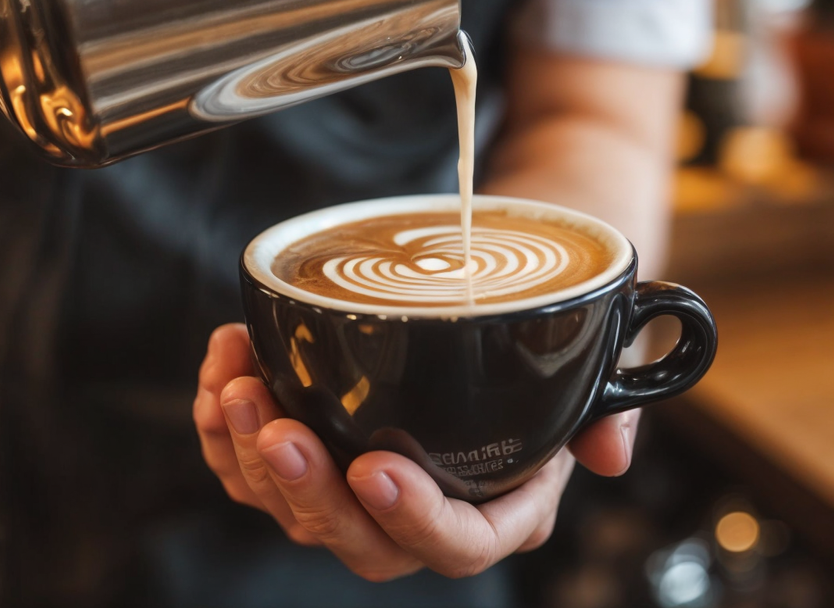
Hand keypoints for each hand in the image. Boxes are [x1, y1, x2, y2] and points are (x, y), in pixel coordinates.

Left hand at [193, 323, 640, 580]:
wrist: (507, 292)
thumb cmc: (549, 337)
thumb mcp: (602, 361)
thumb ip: (610, 406)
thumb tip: (609, 453)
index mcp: (501, 503)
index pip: (459, 541)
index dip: (414, 516)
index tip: (376, 468)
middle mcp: (426, 511)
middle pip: (360, 538)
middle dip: (308, 489)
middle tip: (278, 427)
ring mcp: (362, 491)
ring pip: (295, 509)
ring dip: (253, 454)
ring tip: (238, 383)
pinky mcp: (312, 457)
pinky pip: (253, 471)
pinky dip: (227, 431)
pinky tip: (223, 373)